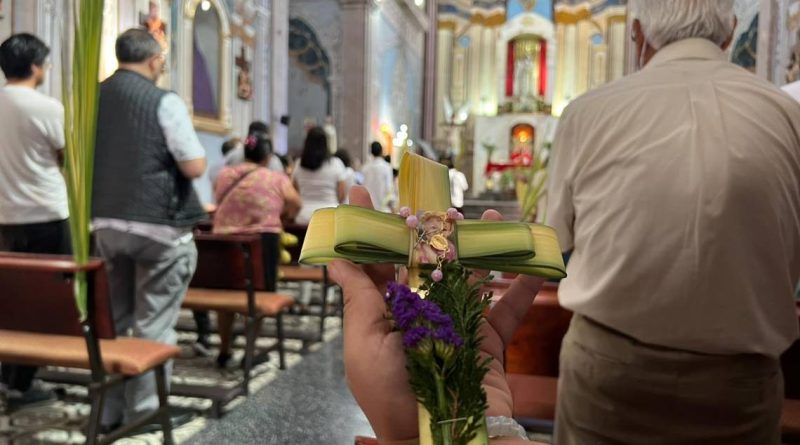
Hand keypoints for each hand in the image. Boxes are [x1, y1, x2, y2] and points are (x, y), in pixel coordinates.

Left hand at [329, 186, 545, 443]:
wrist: (439, 442)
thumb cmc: (390, 397)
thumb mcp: (365, 345)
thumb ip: (360, 298)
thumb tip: (336, 259)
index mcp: (384, 313)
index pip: (373, 260)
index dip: (366, 225)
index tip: (356, 190)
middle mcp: (420, 313)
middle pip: (425, 259)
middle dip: (429, 226)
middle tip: (434, 197)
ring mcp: (456, 323)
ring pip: (470, 274)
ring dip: (482, 244)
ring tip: (492, 217)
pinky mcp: (488, 339)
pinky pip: (509, 306)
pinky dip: (524, 283)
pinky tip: (536, 257)